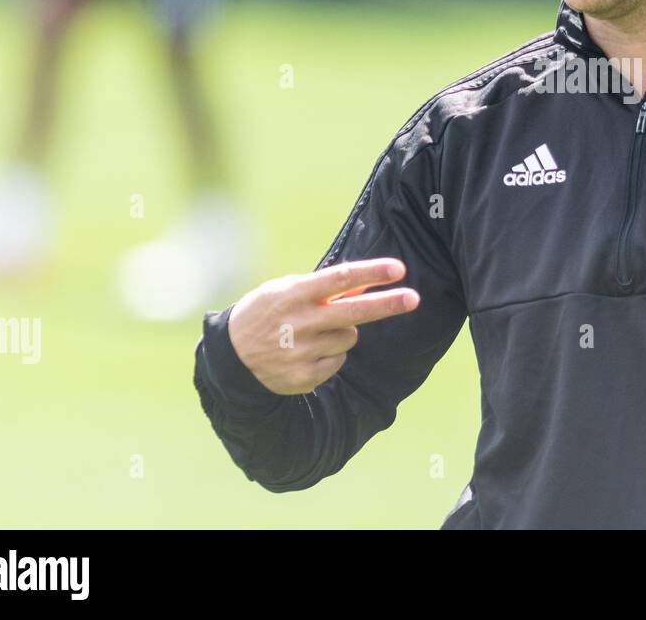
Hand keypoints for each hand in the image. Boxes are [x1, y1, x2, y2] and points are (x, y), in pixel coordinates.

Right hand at [226, 258, 418, 395]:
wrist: (230, 357)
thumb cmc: (267, 313)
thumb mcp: (287, 291)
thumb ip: (323, 289)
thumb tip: (362, 285)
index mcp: (294, 294)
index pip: (340, 278)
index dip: (371, 273)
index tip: (398, 268)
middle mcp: (299, 322)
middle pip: (354, 312)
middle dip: (388, 304)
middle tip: (414, 298)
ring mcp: (301, 351)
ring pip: (349, 338)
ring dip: (342, 333)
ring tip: (313, 333)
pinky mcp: (304, 377)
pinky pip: (338, 361)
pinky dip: (330, 356)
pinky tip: (306, 353)